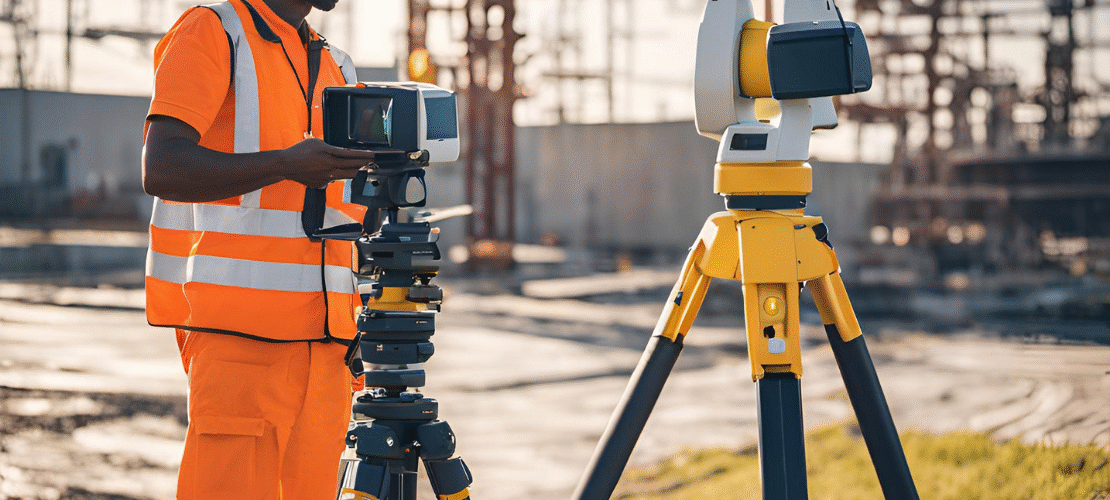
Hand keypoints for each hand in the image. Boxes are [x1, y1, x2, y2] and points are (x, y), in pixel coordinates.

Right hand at [280, 138, 400, 188]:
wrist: (285, 165)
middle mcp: (330, 169)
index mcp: (330, 156)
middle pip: (353, 168)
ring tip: (355, 166)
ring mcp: (326, 178)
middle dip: (363, 164)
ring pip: (346, 176)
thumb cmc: (299, 151)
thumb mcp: (317, 143)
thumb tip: (343, 153)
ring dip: (352, 171)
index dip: (365, 156)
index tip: (374, 156)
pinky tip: (327, 171)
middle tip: (370, 162)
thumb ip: (332, 148)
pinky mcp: (321, 185)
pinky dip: (334, 175)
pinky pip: (333, 180)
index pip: (353, 156)